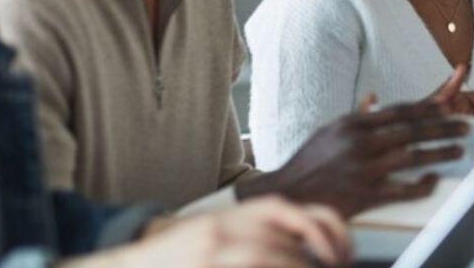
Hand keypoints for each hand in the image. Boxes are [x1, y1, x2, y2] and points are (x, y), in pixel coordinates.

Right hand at [71, 197, 351, 267]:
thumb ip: (261, 232)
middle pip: (289, 240)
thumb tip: (310, 249)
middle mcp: (226, 228)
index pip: (295, 211)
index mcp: (237, 214)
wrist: (128, 266)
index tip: (345, 253)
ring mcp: (214, 251)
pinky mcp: (206, 266)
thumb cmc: (181, 254)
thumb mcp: (223, 231)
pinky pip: (253, 267)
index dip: (328, 230)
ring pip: (274, 256)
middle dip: (316, 260)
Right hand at [237, 101, 467, 217]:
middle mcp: (359, 143)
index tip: (449, 105)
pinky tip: (434, 179)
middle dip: (442, 127)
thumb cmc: (309, 161)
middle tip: (464, 126)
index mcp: (353, 124)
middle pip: (410, 131)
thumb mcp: (329, 130)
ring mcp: (362, 169)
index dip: (427, 107)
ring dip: (439, 152)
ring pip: (410, 156)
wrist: (287, 194)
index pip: (399, 111)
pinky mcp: (363, 195)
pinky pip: (400, 189)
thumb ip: (356, 115)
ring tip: (459, 149)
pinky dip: (420, 184)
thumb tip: (374, 97)